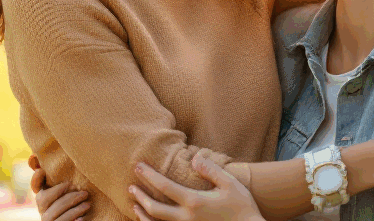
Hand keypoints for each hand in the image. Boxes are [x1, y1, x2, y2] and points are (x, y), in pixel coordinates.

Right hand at [28, 156, 90, 220]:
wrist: (81, 219)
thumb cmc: (78, 200)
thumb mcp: (72, 186)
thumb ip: (60, 173)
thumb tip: (42, 153)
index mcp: (45, 196)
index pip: (35, 186)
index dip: (35, 179)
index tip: (41, 170)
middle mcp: (43, 209)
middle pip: (42, 200)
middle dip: (59, 191)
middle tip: (76, 187)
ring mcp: (48, 220)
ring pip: (51, 214)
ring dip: (70, 206)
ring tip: (87, 203)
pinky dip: (72, 217)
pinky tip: (83, 217)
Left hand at [129, 156, 262, 220]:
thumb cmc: (242, 207)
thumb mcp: (230, 184)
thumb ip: (211, 170)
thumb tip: (194, 158)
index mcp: (194, 202)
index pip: (165, 187)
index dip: (149, 176)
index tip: (138, 166)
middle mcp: (186, 219)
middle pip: (155, 209)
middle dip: (140, 196)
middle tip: (131, 185)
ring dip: (143, 214)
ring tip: (135, 204)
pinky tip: (149, 219)